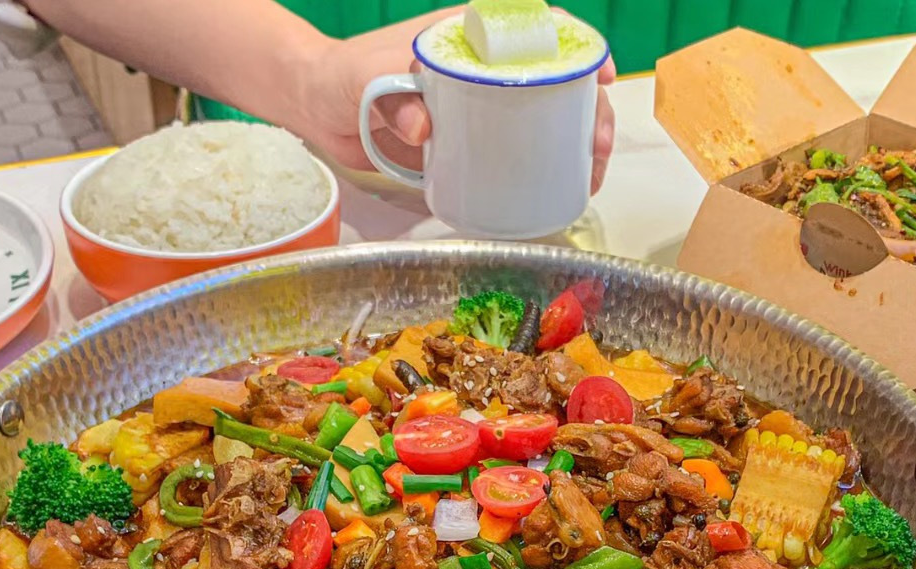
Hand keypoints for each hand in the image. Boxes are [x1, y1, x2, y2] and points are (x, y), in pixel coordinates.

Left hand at [300, 9, 616, 193]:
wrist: (317, 106)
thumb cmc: (343, 77)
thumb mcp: (367, 81)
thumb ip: (393, 99)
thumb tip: (424, 128)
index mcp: (468, 39)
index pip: (538, 31)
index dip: (578, 50)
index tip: (599, 77)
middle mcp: (482, 70)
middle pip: (555, 83)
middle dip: (590, 112)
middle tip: (599, 147)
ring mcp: (479, 108)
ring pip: (544, 120)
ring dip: (576, 145)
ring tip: (591, 176)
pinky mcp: (469, 142)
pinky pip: (514, 152)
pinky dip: (541, 169)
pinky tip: (559, 189)